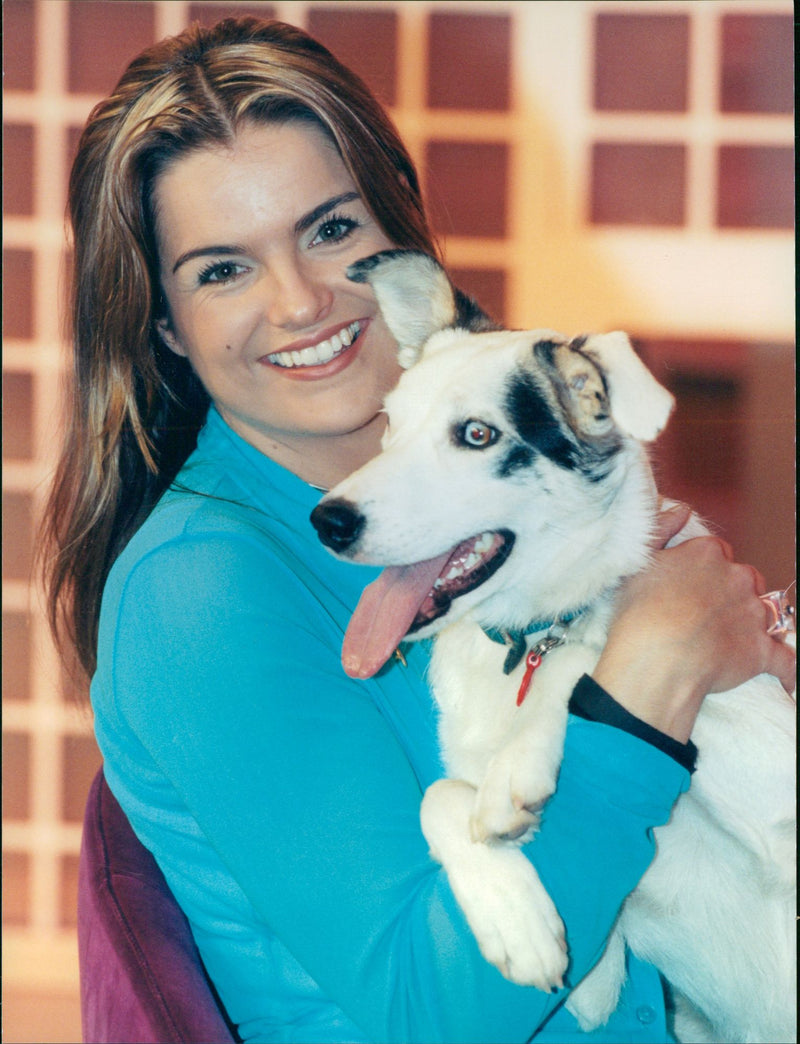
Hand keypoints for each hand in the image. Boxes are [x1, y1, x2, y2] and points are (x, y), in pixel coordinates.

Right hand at [592, 504, 795, 742]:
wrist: (657, 659)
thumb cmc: (640, 612)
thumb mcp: (638, 560)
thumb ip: (660, 529)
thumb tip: (680, 509)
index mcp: (707, 553)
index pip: (716, 552)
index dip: (703, 570)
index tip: (689, 585)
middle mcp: (737, 577)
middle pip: (746, 578)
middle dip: (732, 593)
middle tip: (705, 612)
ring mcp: (753, 615)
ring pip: (766, 612)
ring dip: (754, 623)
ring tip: (729, 639)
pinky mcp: (761, 650)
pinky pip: (785, 659)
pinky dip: (786, 667)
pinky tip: (785, 674)